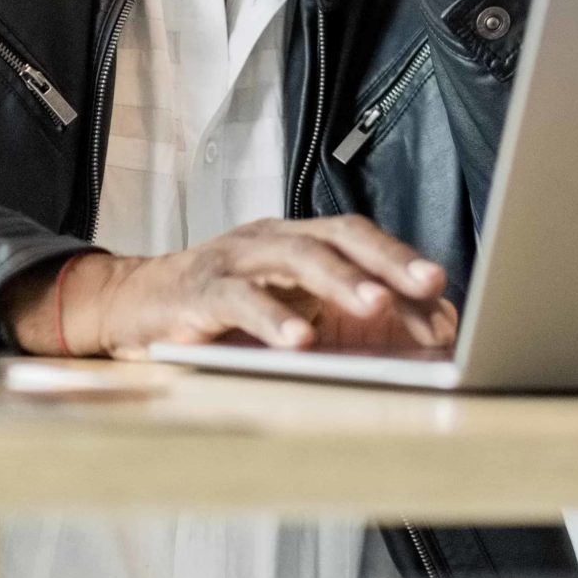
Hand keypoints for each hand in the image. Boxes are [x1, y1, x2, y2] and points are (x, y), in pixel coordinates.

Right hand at [8, 216, 457, 357]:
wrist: (135, 305)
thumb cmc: (226, 313)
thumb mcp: (294, 311)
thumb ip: (352, 319)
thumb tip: (433, 335)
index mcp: (301, 239)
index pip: (361, 240)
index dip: (402, 264)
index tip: (442, 295)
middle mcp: (273, 239)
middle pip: (338, 237)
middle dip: (387, 261)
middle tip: (427, 286)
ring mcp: (236, 259)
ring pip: (296, 259)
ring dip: (341, 281)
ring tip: (376, 304)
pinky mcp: (199, 290)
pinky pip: (240, 299)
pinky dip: (273, 318)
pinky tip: (300, 340)